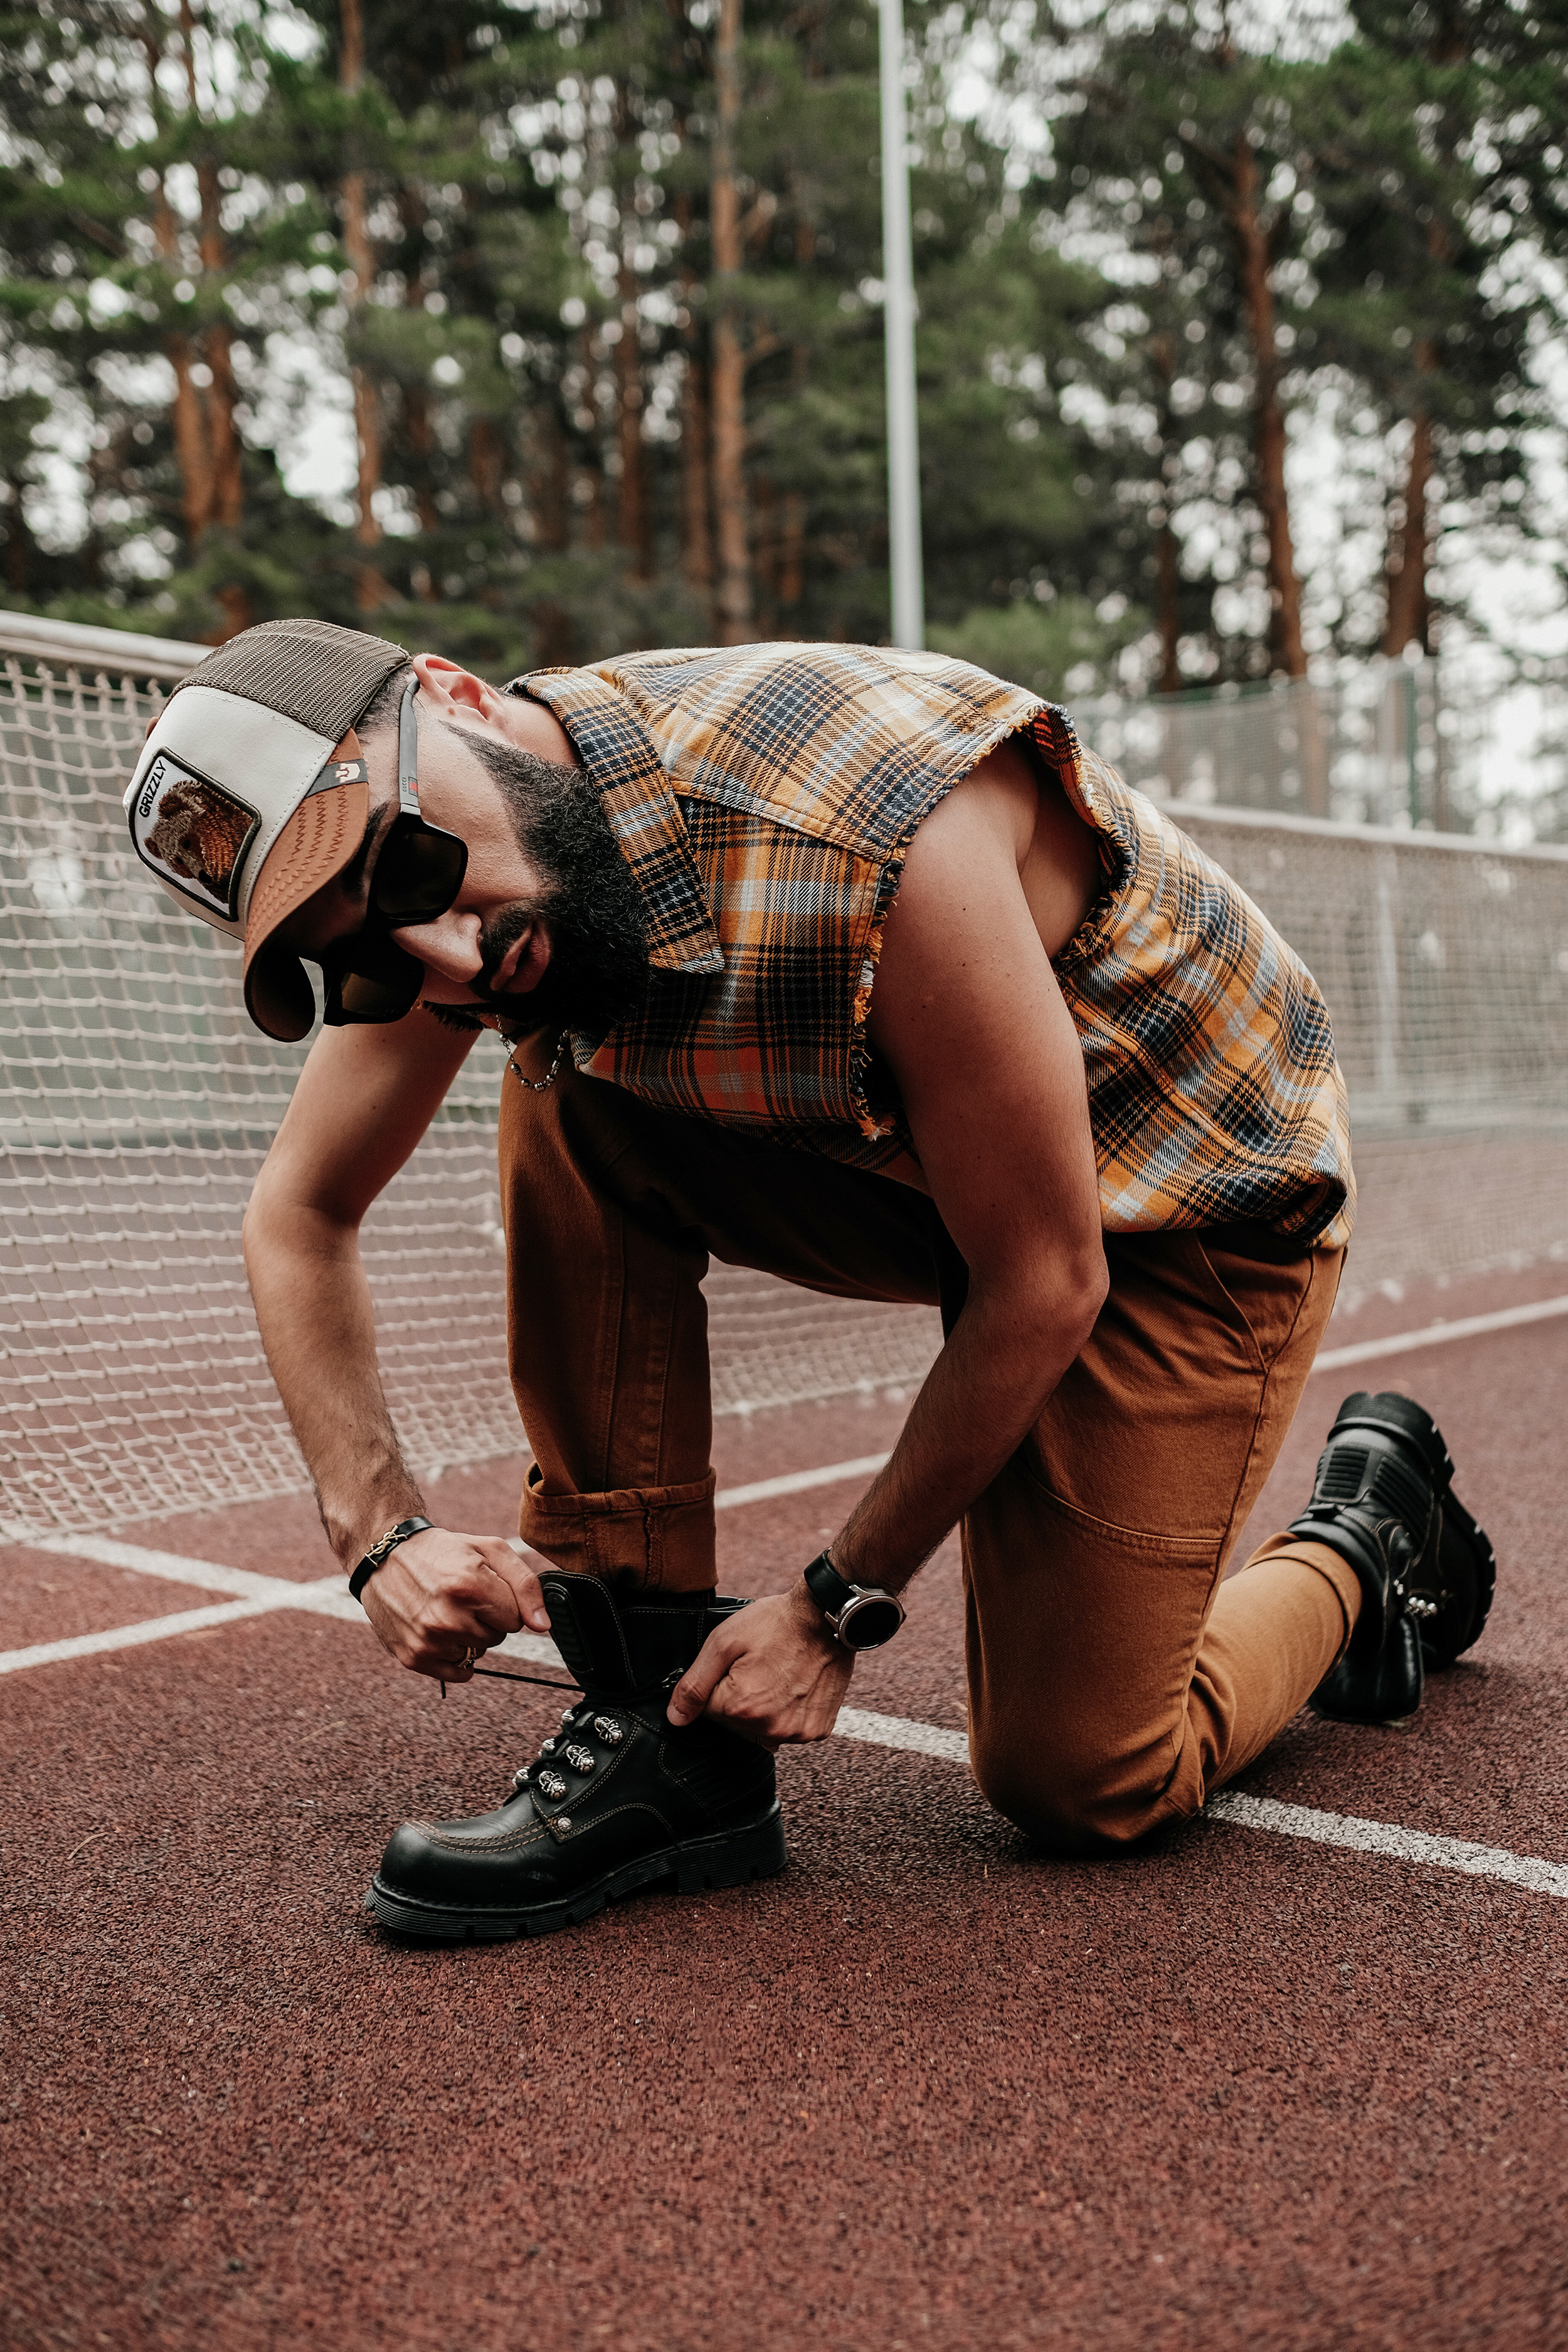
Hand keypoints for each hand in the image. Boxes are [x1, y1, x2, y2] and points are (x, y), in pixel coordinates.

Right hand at [358, 1527, 548, 1682]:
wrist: (386, 1556)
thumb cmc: (442, 1551)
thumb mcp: (491, 1550)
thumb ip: (526, 1585)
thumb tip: (542, 1625)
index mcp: (471, 1586)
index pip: (517, 1620)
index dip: (504, 1604)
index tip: (484, 1589)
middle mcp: (448, 1617)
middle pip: (498, 1638)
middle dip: (486, 1619)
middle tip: (461, 1597)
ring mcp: (429, 1641)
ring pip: (477, 1654)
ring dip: (469, 1636)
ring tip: (446, 1609)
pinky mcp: (414, 1657)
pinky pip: (459, 1673)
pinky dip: (454, 1656)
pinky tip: (438, 1630)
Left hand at [666, 1583, 854, 1748]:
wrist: (826, 1617)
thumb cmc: (775, 1623)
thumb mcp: (723, 1642)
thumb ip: (694, 1685)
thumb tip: (676, 1718)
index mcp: (741, 1708)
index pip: (709, 1711)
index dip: (719, 1683)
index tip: (738, 1664)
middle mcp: (770, 1729)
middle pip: (734, 1723)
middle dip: (739, 1697)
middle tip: (759, 1666)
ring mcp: (796, 1733)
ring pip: (760, 1729)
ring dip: (763, 1708)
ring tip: (777, 1675)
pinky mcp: (816, 1730)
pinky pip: (788, 1729)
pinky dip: (787, 1712)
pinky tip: (793, 1687)